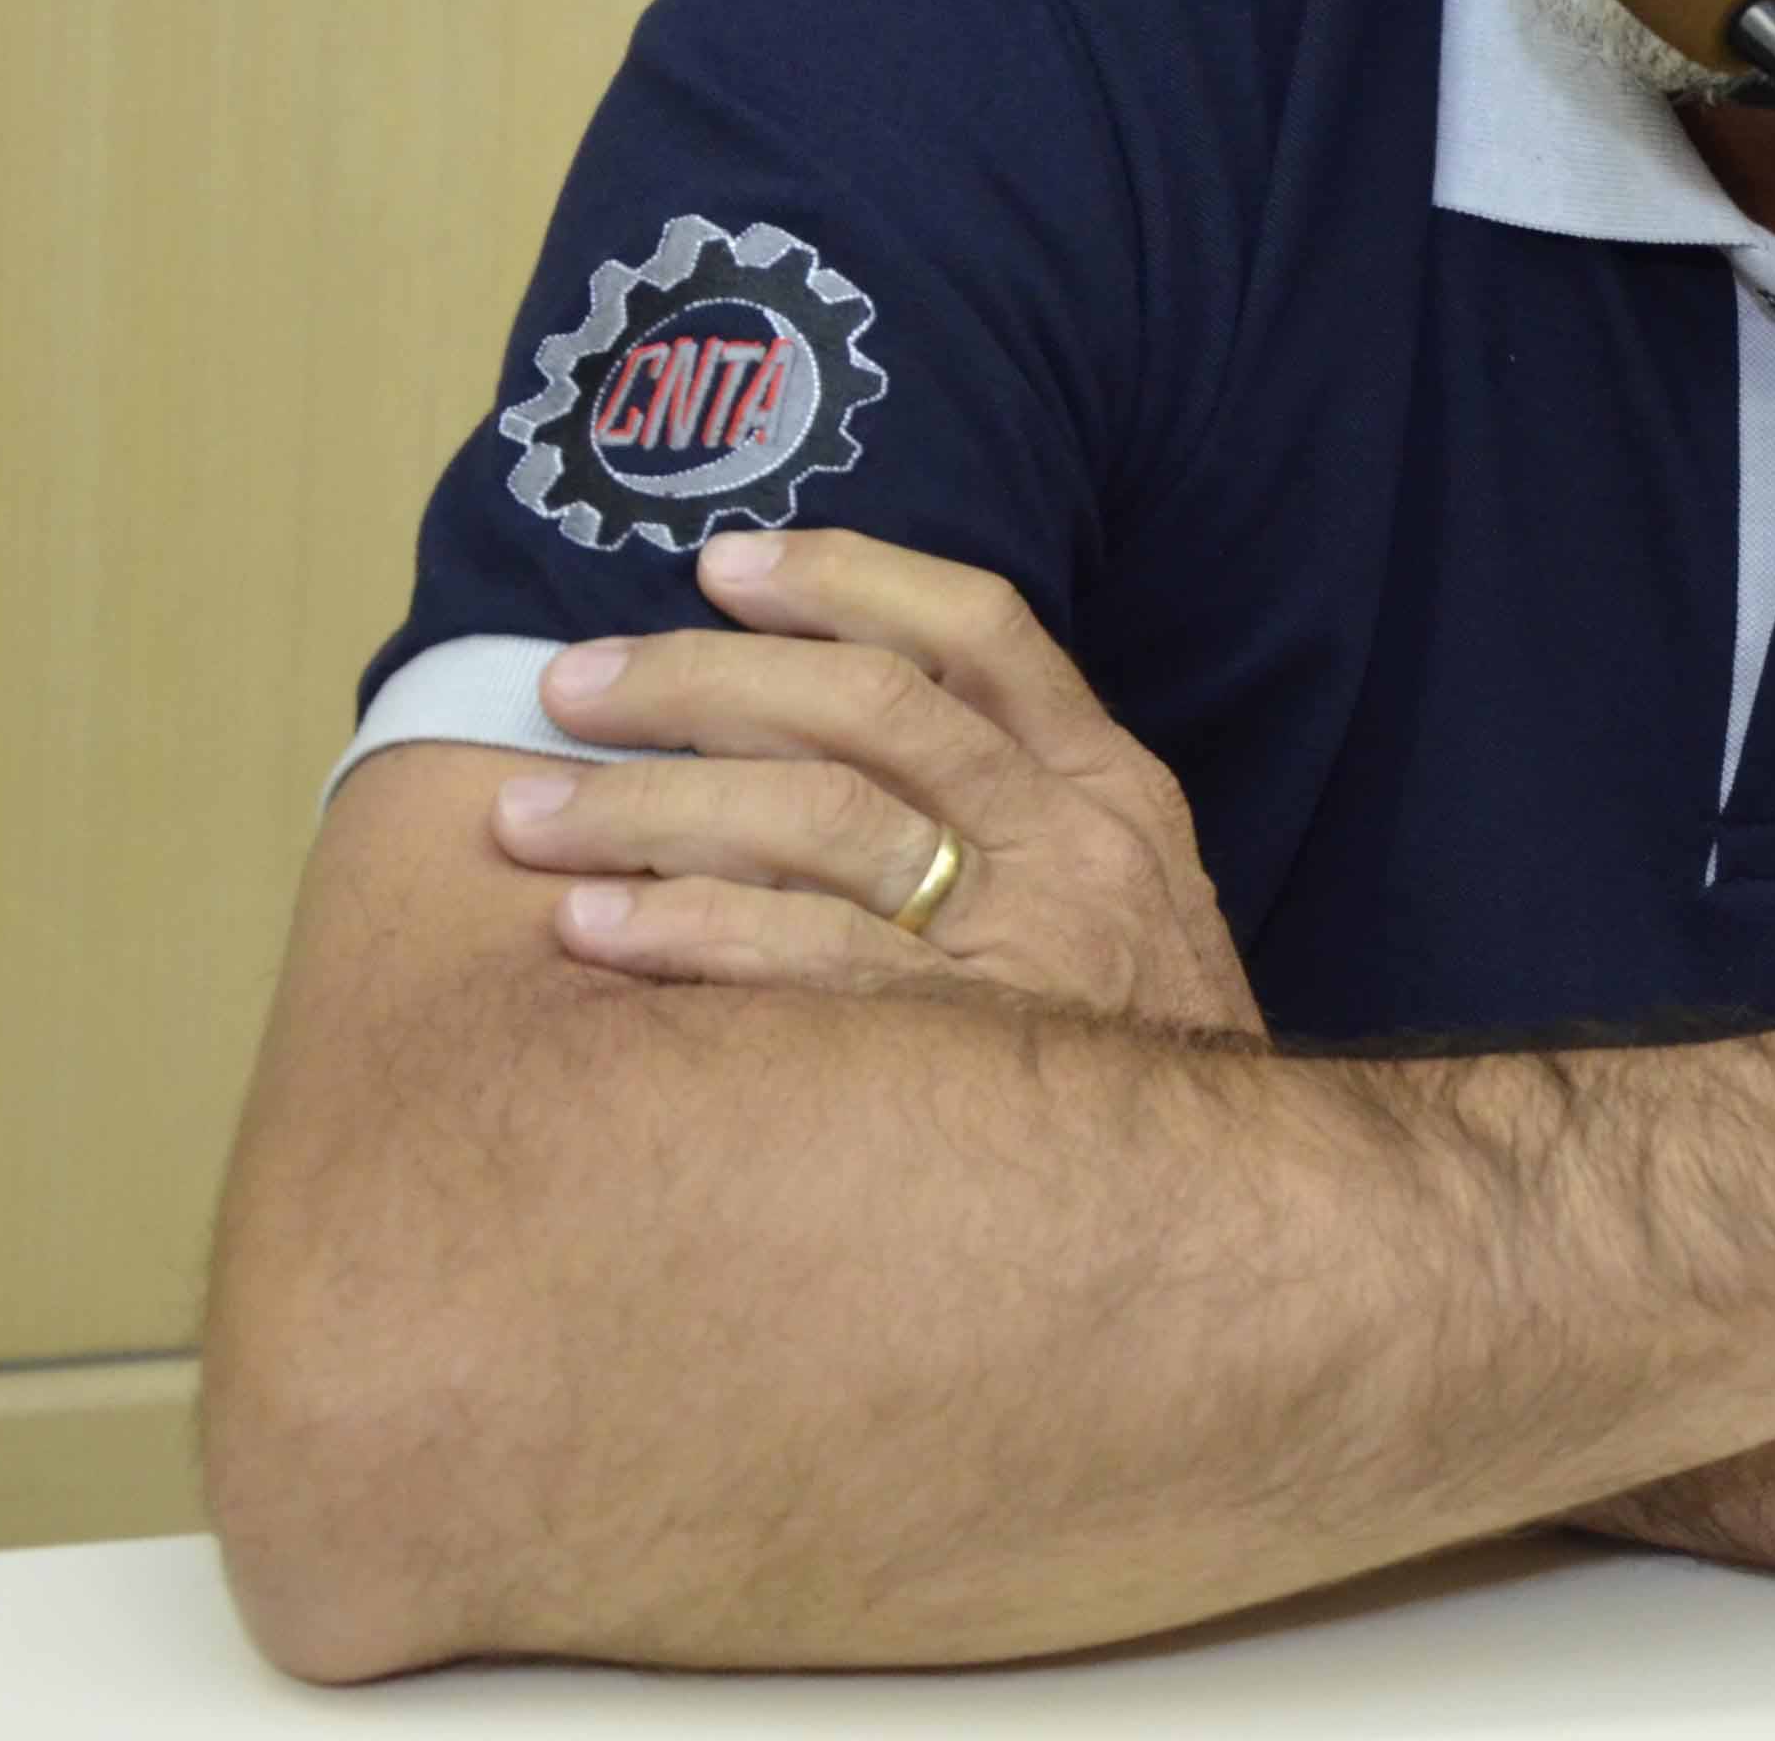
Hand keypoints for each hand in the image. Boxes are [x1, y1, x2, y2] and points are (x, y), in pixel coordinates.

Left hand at [489, 529, 1263, 1035]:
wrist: (1244, 1208)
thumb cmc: (1138, 1046)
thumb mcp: (1122, 895)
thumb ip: (1016, 810)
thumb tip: (824, 734)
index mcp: (1108, 785)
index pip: (978, 632)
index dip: (844, 579)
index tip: (721, 567)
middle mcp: (1068, 840)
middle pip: (866, 707)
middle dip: (697, 681)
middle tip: (567, 685)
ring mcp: (1020, 941)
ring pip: (816, 818)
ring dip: (653, 804)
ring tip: (530, 816)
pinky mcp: (963, 1046)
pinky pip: (800, 964)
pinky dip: (684, 934)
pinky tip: (593, 931)